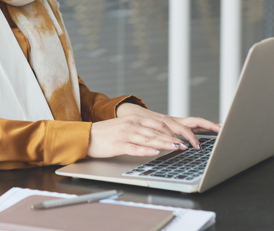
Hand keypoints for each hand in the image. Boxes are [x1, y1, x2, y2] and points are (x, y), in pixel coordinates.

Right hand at [86, 103, 220, 158]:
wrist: (86, 136)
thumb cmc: (106, 134)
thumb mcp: (125, 128)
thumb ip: (141, 131)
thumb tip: (158, 139)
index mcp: (134, 120)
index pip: (158, 124)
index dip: (172, 131)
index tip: (184, 138)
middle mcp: (131, 125)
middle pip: (156, 131)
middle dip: (173, 138)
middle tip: (186, 144)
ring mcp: (125, 134)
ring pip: (149, 139)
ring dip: (164, 144)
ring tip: (176, 148)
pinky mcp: (119, 144)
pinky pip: (135, 148)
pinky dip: (147, 150)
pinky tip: (155, 152)